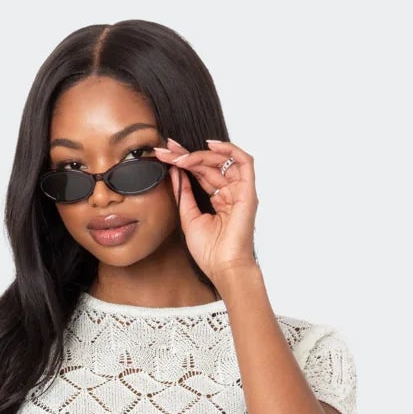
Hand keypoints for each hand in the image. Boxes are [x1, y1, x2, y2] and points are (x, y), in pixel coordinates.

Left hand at [154, 135, 258, 282]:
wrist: (223, 268)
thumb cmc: (210, 252)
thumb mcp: (188, 218)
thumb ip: (183, 194)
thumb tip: (175, 172)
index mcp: (218, 199)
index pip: (201, 173)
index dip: (184, 161)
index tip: (165, 154)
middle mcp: (230, 192)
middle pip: (209, 164)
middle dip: (186, 155)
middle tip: (166, 149)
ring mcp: (239, 191)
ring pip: (222, 161)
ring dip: (200, 154)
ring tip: (180, 156)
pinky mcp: (247, 192)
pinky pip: (244, 162)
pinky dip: (229, 150)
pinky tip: (210, 145)